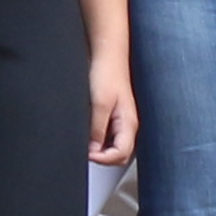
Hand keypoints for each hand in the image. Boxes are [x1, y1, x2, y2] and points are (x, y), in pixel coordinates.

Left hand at [82, 50, 137, 169]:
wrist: (106, 57)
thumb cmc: (107, 74)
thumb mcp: (99, 104)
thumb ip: (97, 129)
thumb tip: (92, 150)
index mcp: (129, 124)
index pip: (121, 154)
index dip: (104, 159)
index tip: (88, 154)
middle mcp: (128, 125)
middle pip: (119, 155)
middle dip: (103, 158)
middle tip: (86, 151)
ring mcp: (121, 121)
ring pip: (114, 147)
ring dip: (100, 149)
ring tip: (86, 143)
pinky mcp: (113, 116)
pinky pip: (108, 137)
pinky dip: (98, 140)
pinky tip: (88, 133)